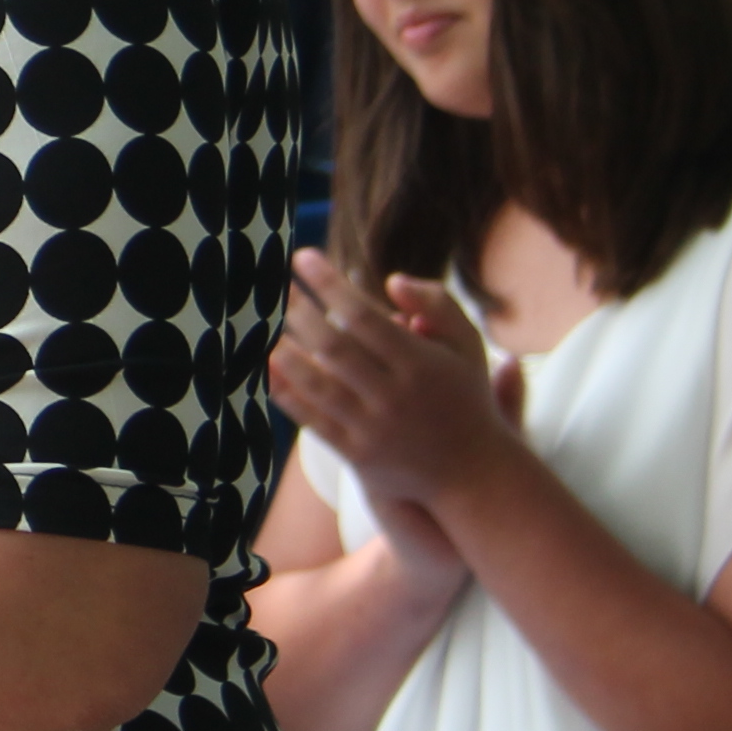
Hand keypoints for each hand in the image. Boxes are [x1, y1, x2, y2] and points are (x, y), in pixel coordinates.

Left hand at [272, 248, 514, 516]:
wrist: (473, 473)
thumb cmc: (464, 395)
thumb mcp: (467, 346)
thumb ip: (437, 304)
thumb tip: (391, 280)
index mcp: (421, 364)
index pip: (364, 317)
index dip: (329, 285)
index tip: (303, 256)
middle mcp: (394, 396)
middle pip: (333, 347)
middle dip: (297, 310)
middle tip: (270, 281)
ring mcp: (373, 429)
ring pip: (318, 386)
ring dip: (284, 351)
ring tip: (258, 320)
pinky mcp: (357, 455)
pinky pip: (313, 421)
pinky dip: (285, 393)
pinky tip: (264, 365)